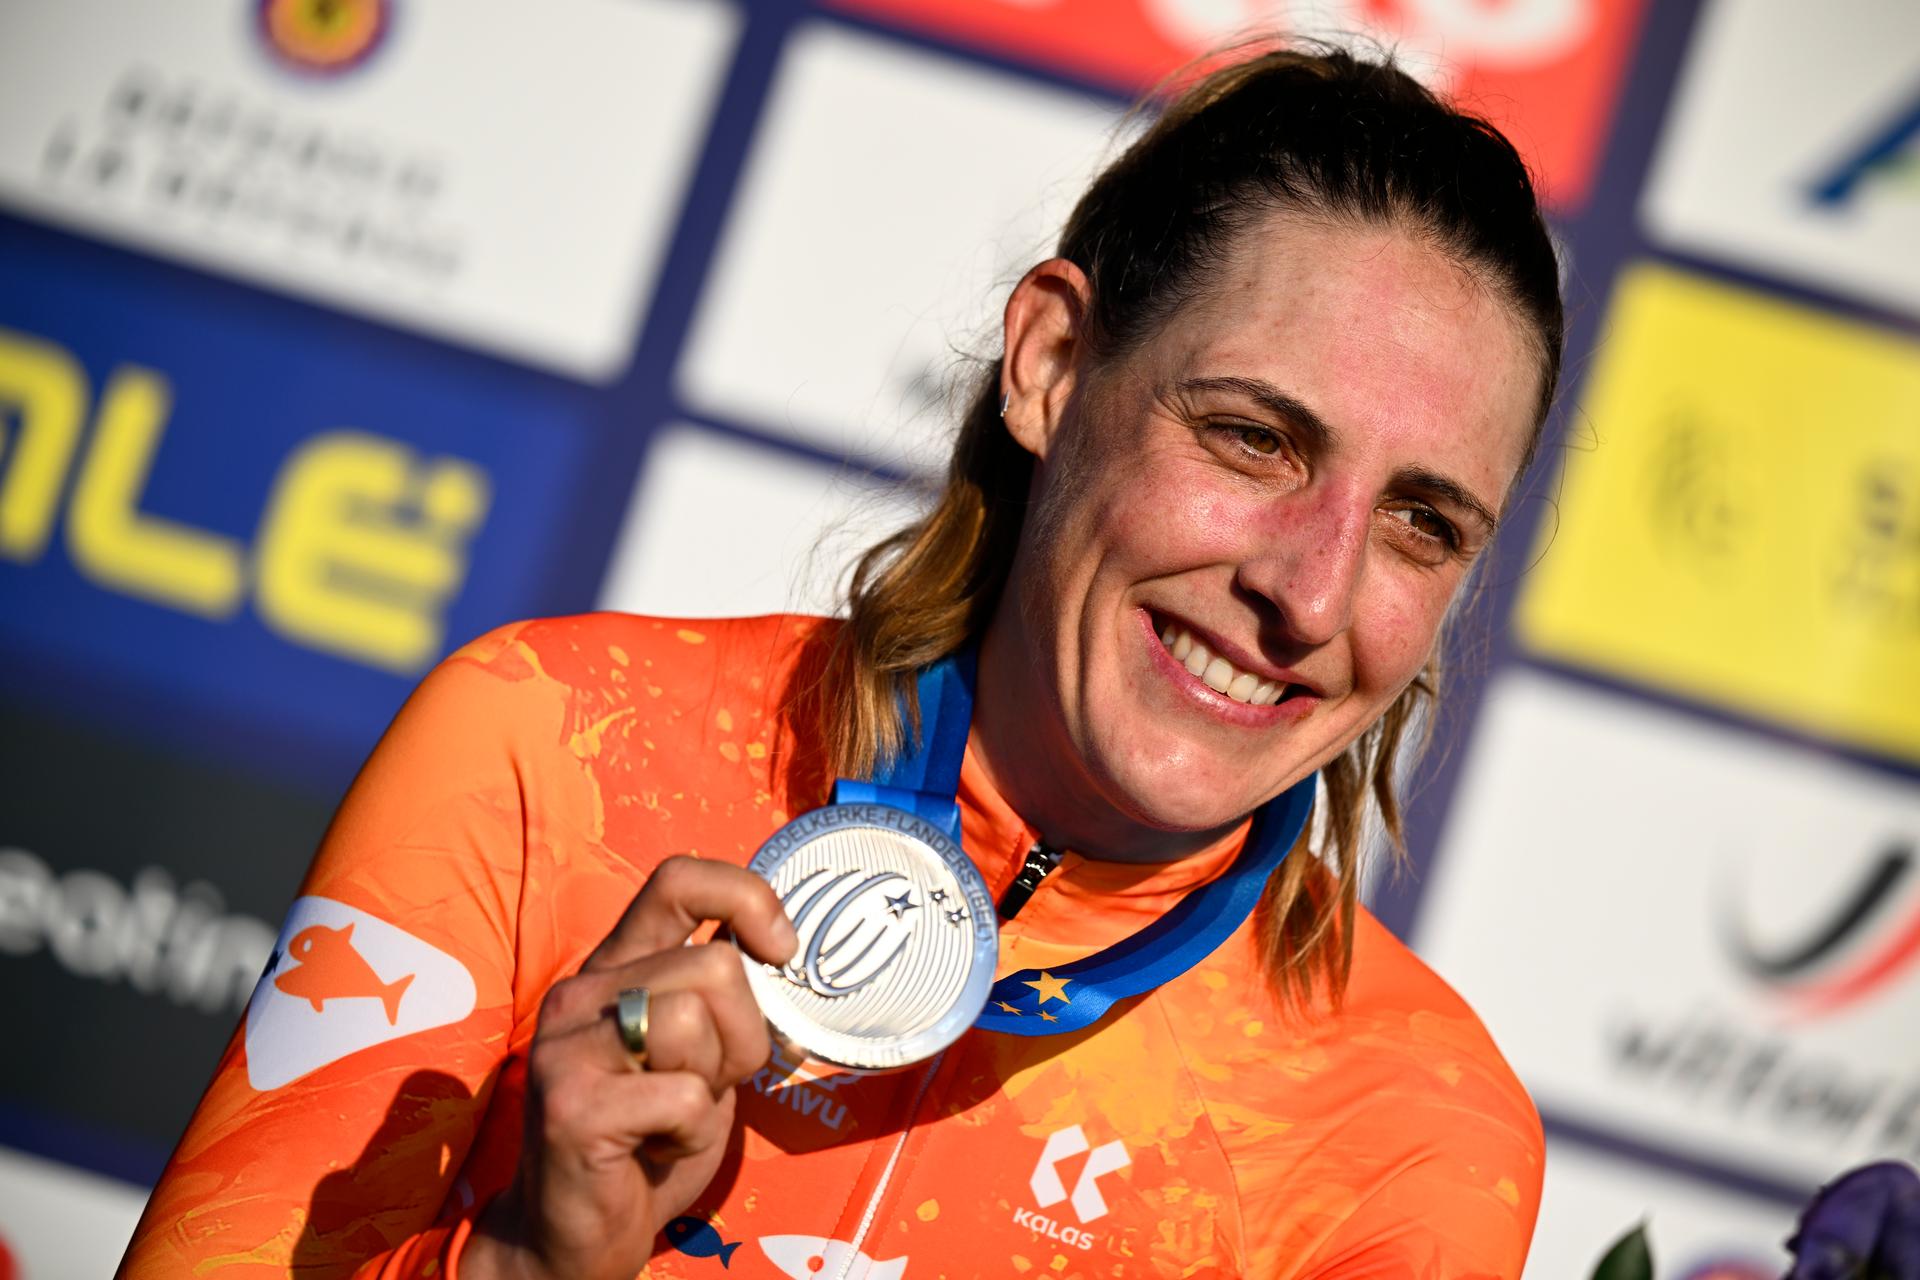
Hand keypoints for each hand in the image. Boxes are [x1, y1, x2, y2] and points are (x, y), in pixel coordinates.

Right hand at [466, 856, 795, 1279]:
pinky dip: (690, 1132)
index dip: (745, 898)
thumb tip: (782, 951)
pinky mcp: (573, 1106)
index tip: (779, 951)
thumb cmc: (646, 1140)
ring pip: (697, 1021)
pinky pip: (683, 1096)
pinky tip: (653, 1148)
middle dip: (742, 1038)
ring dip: (712, 1085)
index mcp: (614, 968)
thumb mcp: (695, 1054)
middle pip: (715, 966)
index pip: (678, 880)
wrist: (571, 1235)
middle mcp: (582, 993)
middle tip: (702, 1087)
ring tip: (671, 1117)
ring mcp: (569, 1046)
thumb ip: (717, 1000)